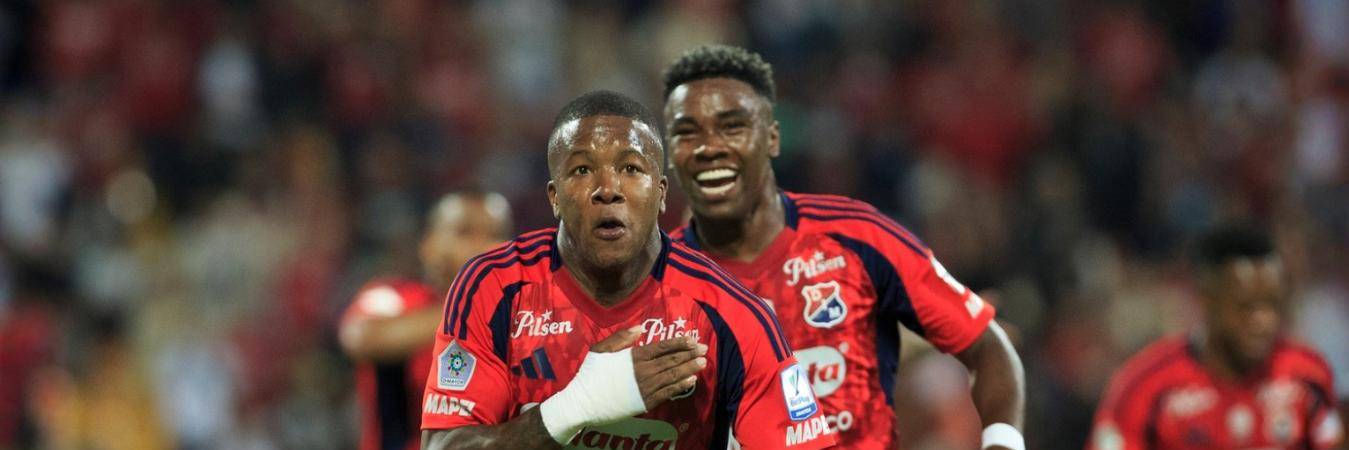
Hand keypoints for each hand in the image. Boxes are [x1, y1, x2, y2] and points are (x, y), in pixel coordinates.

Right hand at [591, 326, 707, 409]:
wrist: (584, 402)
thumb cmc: (591, 374)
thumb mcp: (600, 349)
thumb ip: (621, 338)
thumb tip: (640, 328)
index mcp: (634, 356)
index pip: (662, 347)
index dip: (679, 343)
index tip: (692, 340)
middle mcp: (643, 371)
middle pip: (672, 360)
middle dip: (690, 354)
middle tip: (704, 349)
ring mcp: (646, 387)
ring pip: (673, 376)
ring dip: (689, 369)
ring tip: (702, 363)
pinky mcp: (646, 402)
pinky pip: (668, 393)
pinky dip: (681, 386)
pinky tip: (691, 381)